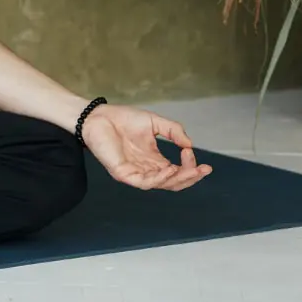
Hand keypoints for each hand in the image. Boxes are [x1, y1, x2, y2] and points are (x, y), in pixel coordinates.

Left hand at [81, 104, 211, 190]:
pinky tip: (169, 170)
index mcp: (154, 160)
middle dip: (190, 178)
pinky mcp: (123, 174)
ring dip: (178, 179)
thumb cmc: (123, 119)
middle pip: (172, 183)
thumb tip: (190, 145)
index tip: (193, 153)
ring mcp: (135, 173)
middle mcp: (146, 169)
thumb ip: (174, 131)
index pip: (176, 172)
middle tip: (203, 170)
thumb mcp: (155, 123)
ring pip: (161, 185)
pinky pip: (143, 183)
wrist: (99, 115)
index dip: (190, 167)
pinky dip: (158, 179)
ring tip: (189, 169)